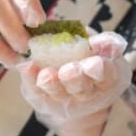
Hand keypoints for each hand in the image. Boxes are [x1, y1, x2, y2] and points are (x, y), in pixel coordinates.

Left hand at [16, 31, 131, 135]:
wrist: (76, 85)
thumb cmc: (90, 59)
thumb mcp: (101, 49)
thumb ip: (101, 42)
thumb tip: (98, 36)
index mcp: (106, 79)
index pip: (107, 76)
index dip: (101, 70)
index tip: (94, 62)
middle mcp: (87, 94)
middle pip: (82, 88)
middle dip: (75, 79)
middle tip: (68, 71)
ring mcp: (65, 99)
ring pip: (58, 93)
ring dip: (51, 83)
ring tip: (46, 74)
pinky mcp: (44, 98)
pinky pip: (36, 90)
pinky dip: (31, 79)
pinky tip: (27, 66)